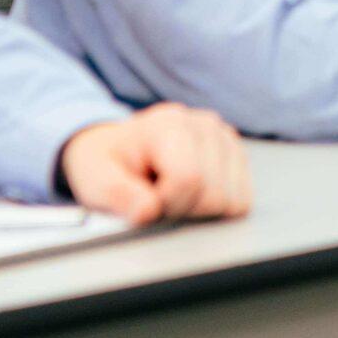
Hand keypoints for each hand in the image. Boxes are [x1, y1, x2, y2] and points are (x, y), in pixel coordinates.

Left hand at [60, 104, 250, 224]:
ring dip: (201, 209)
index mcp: (168, 125)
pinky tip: (192, 193)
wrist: (117, 149)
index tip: (147, 203)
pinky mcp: (236, 154)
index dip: (168, 205)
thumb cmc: (107, 163)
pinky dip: (217, 207)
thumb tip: (148, 213)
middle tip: (158, 198)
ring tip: (173, 194)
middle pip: (214, 194)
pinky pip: (242, 200)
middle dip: (184, 210)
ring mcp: (225, 137)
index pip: (190, 179)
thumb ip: (118, 195)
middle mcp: (204, 124)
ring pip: (232, 200)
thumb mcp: (95, 179)